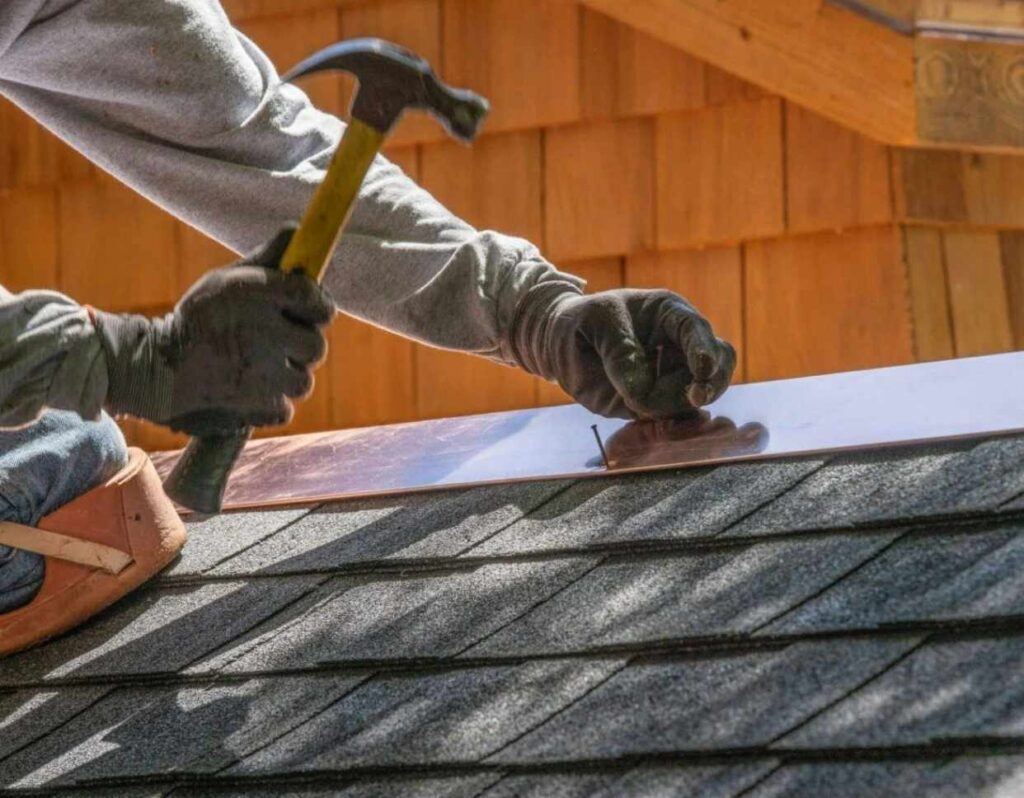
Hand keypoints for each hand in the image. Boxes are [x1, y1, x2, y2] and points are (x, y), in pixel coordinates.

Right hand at [93, 227, 333, 434]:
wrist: (157, 367)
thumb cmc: (198, 318)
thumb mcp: (225, 281)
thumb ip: (266, 260)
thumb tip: (296, 230)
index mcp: (259, 295)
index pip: (315, 298)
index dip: (317, 306)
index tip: (308, 311)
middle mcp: (267, 332)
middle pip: (315, 346)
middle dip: (300, 346)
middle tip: (276, 343)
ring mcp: (265, 372)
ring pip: (303, 381)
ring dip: (286, 377)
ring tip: (256, 368)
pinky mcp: (260, 404)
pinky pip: (284, 408)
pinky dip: (270, 404)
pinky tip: (248, 390)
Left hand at [510, 286, 735, 419]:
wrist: (562, 344)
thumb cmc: (581, 322)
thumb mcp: (594, 324)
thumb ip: (618, 352)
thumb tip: (641, 391)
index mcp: (668, 314)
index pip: (696, 329)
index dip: (704, 349)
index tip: (703, 370)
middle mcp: (679, 346)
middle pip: (717, 364)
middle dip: (712, 382)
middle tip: (694, 398)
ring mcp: (672, 376)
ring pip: (699, 395)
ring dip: (677, 405)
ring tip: (634, 402)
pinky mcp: (659, 403)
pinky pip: (677, 417)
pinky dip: (673, 424)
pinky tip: (652, 422)